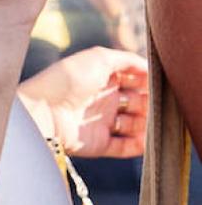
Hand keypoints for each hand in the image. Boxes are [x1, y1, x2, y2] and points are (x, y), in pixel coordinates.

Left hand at [18, 46, 147, 157]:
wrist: (44, 110)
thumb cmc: (69, 78)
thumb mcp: (98, 58)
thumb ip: (126, 59)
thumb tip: (148, 67)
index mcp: (103, 78)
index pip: (134, 80)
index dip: (147, 82)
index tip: (159, 84)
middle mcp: (104, 99)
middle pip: (138, 103)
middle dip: (150, 103)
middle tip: (155, 104)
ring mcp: (102, 122)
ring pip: (136, 125)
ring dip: (147, 124)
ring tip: (150, 120)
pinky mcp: (99, 143)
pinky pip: (126, 147)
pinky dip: (139, 145)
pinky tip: (147, 138)